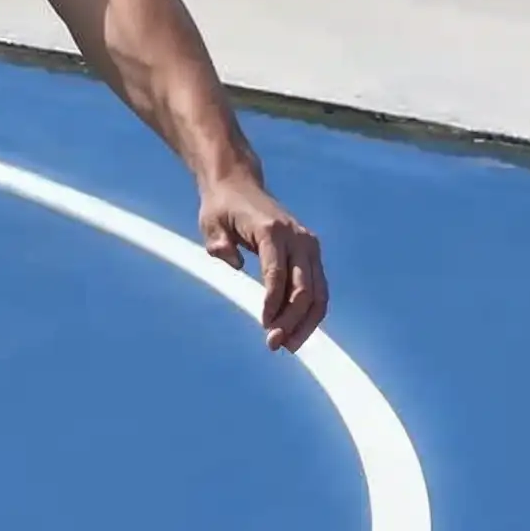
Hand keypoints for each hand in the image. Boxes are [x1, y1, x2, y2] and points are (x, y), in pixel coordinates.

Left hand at [200, 169, 328, 356]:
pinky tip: (297, 331)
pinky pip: (318, 288)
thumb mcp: (211, 222)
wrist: (238, 184)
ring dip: (305, 323)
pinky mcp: (312, 252)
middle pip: (304, 288)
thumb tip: (234, 263)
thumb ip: (219, 243)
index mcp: (272, 230)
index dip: (273, 303)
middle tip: (274, 344)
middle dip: (290, 320)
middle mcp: (297, 238)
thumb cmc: (222, 208)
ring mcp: (309, 245)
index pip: (277, 274)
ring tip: (288, 345)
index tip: (264, 326)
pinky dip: (311, 312)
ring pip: (318, 293)